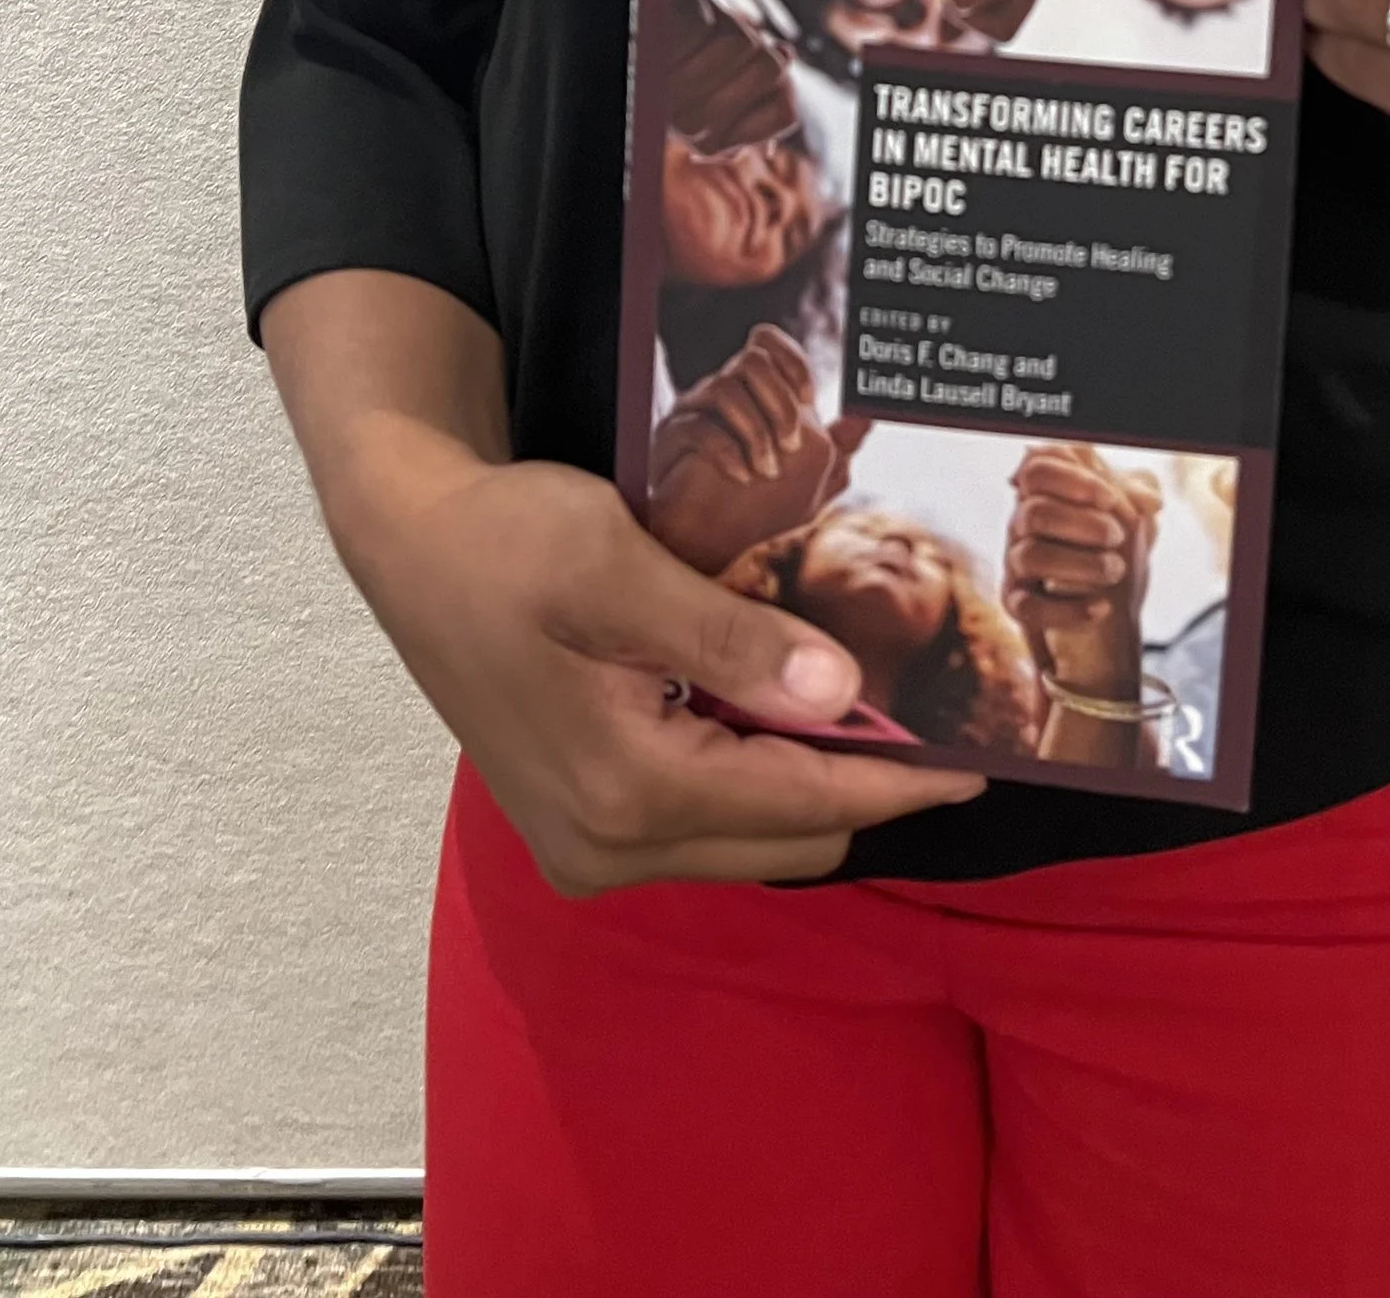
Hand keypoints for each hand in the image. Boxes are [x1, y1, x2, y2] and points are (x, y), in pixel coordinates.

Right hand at [342, 441, 979, 894]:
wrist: (412, 544)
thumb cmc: (506, 543)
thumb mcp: (621, 570)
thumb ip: (731, 641)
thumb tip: (840, 694)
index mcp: (624, 793)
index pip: (801, 801)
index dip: (897, 782)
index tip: (978, 769)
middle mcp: (606, 846)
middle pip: (783, 834)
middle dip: (860, 783)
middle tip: (925, 716)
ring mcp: (589, 844)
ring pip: (747, 833)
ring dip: (803, 776)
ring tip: (856, 700)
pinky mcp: (581, 823)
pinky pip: (703, 818)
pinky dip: (751, 772)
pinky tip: (775, 703)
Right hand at [648, 324, 868, 575]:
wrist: (706, 543)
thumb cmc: (757, 509)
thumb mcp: (809, 480)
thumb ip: (839, 446)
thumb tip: (869, 417)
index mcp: (752, 395)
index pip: (766, 342)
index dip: (792, 361)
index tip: (809, 398)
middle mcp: (721, 394)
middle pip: (752, 360)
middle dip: (780, 405)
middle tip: (792, 447)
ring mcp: (692, 413)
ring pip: (724, 387)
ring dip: (755, 433)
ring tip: (767, 472)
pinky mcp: (671, 439)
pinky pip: (699, 428)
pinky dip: (728, 453)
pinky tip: (744, 478)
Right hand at [1003, 443, 1158, 699]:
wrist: (1114, 602)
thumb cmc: (1115, 542)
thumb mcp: (1133, 508)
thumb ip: (1141, 491)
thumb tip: (1150, 500)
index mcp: (1045, 491)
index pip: (1037, 469)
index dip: (1073, 480)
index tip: (1110, 499)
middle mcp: (1022, 523)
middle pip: (1034, 512)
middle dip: (1082, 524)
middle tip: (1118, 536)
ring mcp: (1016, 563)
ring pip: (1030, 556)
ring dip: (1080, 564)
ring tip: (1115, 569)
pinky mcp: (1017, 603)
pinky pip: (1027, 607)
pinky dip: (1068, 610)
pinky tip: (1101, 608)